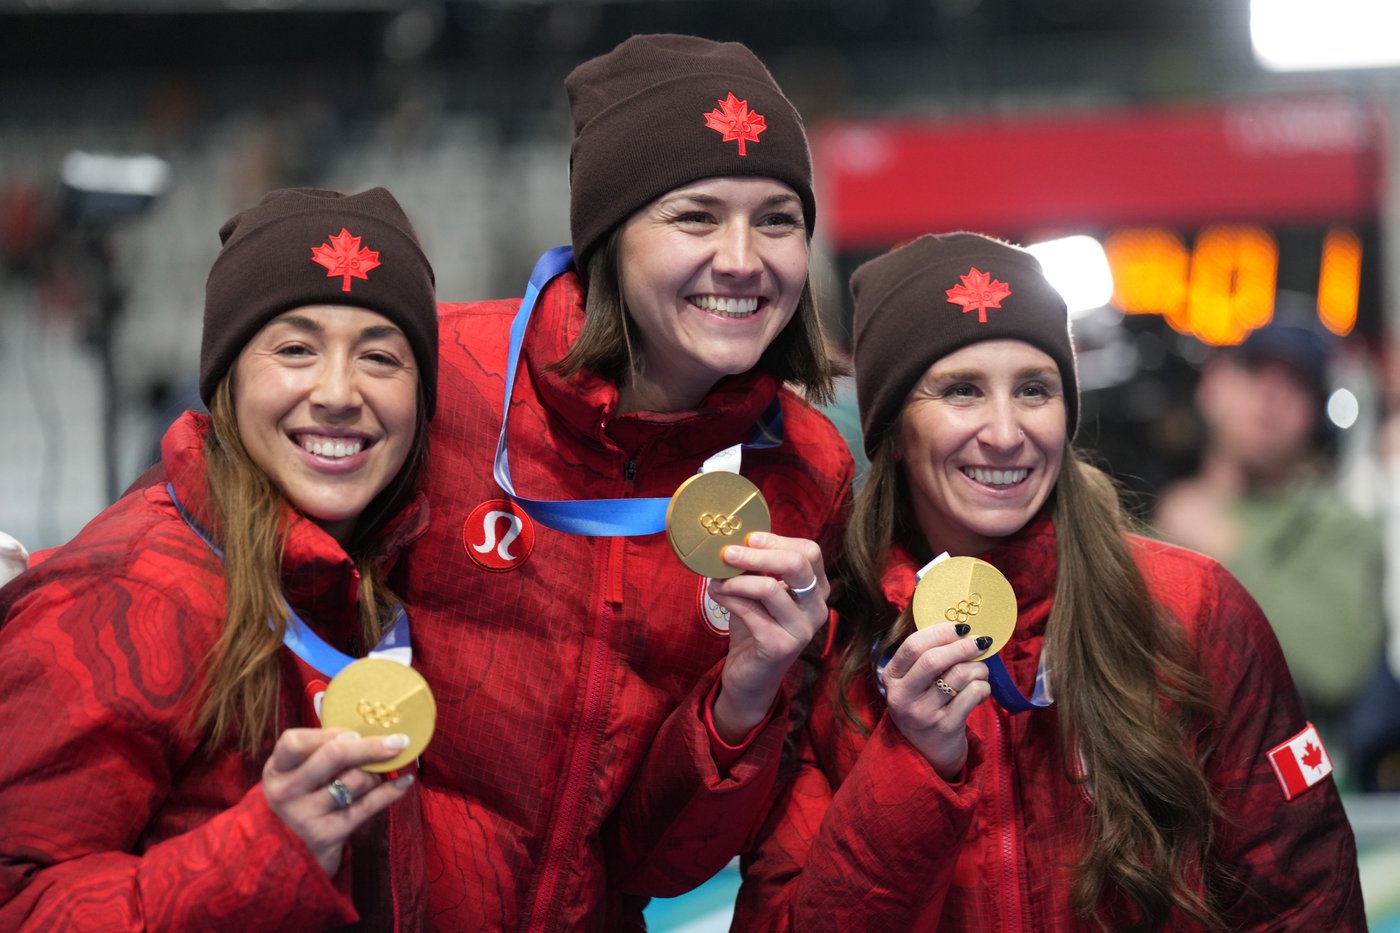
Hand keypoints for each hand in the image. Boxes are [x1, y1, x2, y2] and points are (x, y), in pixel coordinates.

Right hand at [261, 728, 415, 874]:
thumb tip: (367, 730)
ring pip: (355, 780)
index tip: (354, 732)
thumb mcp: (295, 776)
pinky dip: (391, 791)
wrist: (288, 857)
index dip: (328, 733)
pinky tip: (405, 782)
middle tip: (398, 741)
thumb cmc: (299, 802)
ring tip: (381, 773)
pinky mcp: (326, 835)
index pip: (295, 742)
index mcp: (277, 770)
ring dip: (377, 774)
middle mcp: (286, 791)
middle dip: (370, 746)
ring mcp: (304, 815)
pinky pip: (367, 806)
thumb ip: (319, 752)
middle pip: (333, 756)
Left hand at [707, 531, 829, 743]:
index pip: (810, 551)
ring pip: (770, 587)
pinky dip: (728, 597)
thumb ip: (756, 568)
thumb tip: (734, 539)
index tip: (747, 538)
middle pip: (796, 564)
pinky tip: (716, 594)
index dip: (777, 540)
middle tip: (726, 552)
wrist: (751, 676)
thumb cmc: (755, 626)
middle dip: (756, 554)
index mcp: (817, 589)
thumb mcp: (758, 591)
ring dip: (735, 579)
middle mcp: (817, 608)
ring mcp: (802, 629)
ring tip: (715, 580)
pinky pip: (750, 610)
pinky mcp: (781, 646)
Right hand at [883, 622, 990, 780]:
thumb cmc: (923, 707)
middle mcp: (902, 696)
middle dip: (962, 646)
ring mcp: (923, 713)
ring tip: (981, 671)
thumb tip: (960, 630)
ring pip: (958, 676)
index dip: (940, 632)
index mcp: (891, 678)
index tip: (961, 628)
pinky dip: (983, 687)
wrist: (926, 754)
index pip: (912, 646)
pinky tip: (981, 689)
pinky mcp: (945, 727)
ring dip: (978, 668)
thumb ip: (926, 657)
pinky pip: (972, 695)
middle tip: (980, 642)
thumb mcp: (912, 683)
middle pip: (934, 660)